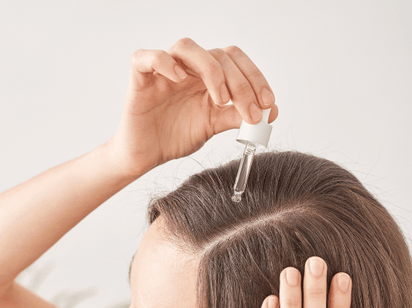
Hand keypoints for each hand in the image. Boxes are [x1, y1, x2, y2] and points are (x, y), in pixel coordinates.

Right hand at [107, 38, 277, 176]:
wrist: (146, 156)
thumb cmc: (174, 137)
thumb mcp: (213, 126)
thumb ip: (237, 116)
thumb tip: (271, 112)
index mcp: (206, 76)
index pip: (235, 61)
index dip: (255, 78)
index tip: (268, 104)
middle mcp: (187, 68)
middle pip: (218, 55)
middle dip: (241, 83)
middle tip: (250, 112)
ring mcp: (163, 71)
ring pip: (187, 47)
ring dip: (211, 69)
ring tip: (219, 99)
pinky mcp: (140, 78)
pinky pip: (148, 58)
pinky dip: (164, 63)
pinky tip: (180, 80)